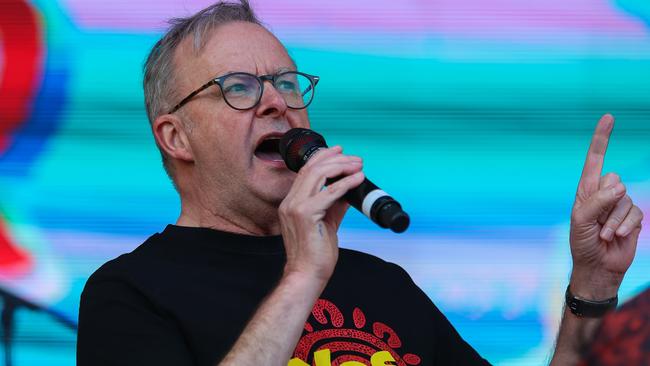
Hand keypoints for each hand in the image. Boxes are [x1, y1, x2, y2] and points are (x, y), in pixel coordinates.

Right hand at [279, 146, 364, 281]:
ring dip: (342, 167)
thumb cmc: (314, 253)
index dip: (323, 156)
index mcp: (291, 202)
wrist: (306, 274)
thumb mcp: (327, 221)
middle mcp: (290, 202)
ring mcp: (295, 208)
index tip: (339, 150)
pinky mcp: (306, 215)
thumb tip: (348, 188)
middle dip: (336, 158)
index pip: (306, 171)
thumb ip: (335, 203)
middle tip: (355, 159)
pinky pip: (329, 193)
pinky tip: (357, 179)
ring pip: (318, 175)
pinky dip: (345, 183)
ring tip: (358, 166)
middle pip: (312, 168)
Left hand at [569, 114, 643, 298]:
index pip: (595, 160)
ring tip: (603, 234)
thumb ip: (597, 201)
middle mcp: (603, 194)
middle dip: (606, 202)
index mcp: (586, 190)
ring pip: (626, 199)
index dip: (602, 139)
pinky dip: (625, 225)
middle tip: (596, 222)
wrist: (597, 266)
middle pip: (614, 180)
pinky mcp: (633, 217)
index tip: (608, 117)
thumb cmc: (582, 243)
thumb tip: (618, 186)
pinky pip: (636, 213)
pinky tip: (615, 236)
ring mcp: (619, 205)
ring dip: (614, 220)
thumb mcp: (581, 220)